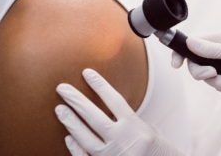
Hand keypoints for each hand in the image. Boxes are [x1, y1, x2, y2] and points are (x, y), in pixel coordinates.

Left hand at [55, 69, 182, 155]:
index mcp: (136, 128)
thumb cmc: (160, 152)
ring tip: (60, 109)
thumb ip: (129, 123)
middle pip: (94, 116)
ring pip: (85, 137)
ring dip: (71, 122)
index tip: (87, 73)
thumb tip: (108, 111)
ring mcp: (111, 155)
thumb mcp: (149, 132)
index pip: (114, 100)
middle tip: (62, 88)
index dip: (100, 85)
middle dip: (76, 100)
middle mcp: (122, 140)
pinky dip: (75, 148)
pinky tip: (68, 137)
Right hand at [172, 30, 220, 111]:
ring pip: (208, 79)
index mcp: (219, 39)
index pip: (192, 43)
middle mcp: (218, 51)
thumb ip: (211, 49)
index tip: (176, 65)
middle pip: (196, 65)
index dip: (180, 53)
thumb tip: (189, 42)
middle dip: (205, 74)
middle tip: (214, 74)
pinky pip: (219, 86)